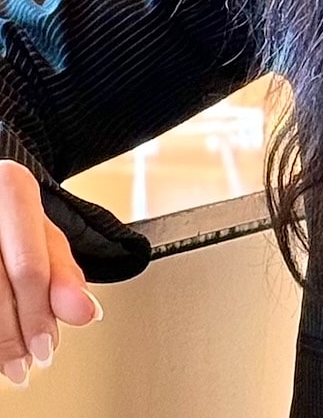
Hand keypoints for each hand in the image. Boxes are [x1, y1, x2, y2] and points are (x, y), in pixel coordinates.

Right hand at [0, 160, 101, 387]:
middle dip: (12, 335)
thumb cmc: (8, 215)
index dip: (37, 314)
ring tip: (10, 362)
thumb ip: (64, 270)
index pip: (28, 266)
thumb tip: (86, 312)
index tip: (48, 348)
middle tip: (28, 363)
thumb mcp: (42, 232)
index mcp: (11, 185)